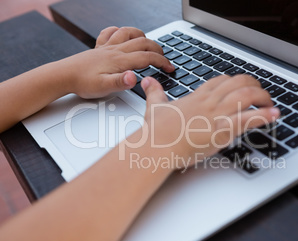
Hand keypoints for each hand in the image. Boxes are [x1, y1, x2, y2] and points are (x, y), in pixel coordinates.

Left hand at [60, 27, 174, 97]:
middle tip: (165, 59)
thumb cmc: (82, 83)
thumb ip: (120, 82)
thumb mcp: (103, 88)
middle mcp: (115, 50)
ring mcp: (108, 47)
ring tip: (150, 44)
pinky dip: (121, 31)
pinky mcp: (100, 47)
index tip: (170, 68)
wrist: (63, 75)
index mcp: (120, 61)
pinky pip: (112, 32)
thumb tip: (135, 77)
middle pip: (143, 42)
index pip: (147, 58)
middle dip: (158, 49)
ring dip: (143, 36)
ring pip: (130, 33)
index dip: (162, 62)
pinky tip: (123, 35)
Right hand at [134, 75, 279, 168]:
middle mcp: (210, 102)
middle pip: (238, 83)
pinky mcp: (222, 130)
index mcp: (197, 97)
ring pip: (246, 96)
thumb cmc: (156, 131)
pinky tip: (274, 115)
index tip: (242, 87)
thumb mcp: (154, 107)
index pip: (221, 81)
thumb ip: (155, 93)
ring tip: (271, 104)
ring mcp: (217, 114)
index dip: (235, 81)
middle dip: (254, 86)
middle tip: (261, 94)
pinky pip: (248, 118)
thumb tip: (147, 81)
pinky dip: (264, 116)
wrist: (157, 146)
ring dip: (263, 98)